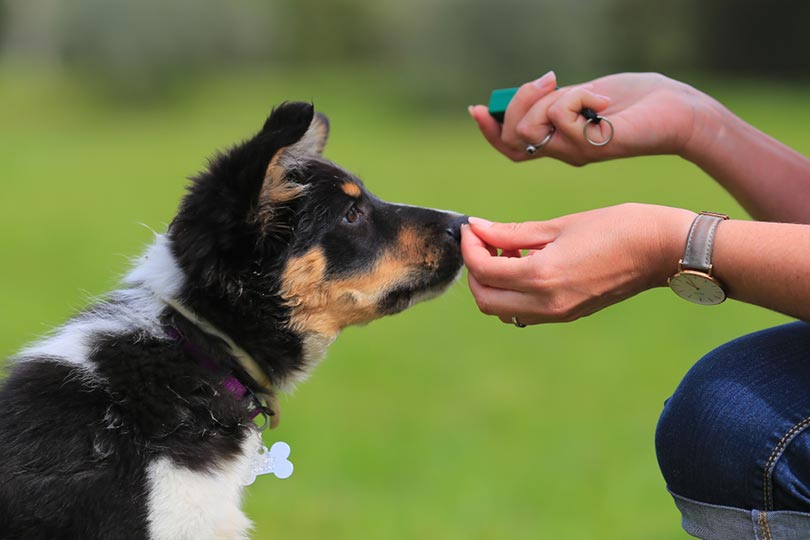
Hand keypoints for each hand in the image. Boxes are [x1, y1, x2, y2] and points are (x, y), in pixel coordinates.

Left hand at [461, 204, 695, 324]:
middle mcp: (546, 304)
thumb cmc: (618, 227)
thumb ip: (513, 232)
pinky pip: (523, 312)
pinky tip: (525, 264)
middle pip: (485, 299)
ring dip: (492, 283)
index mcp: (543, 277)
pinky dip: (512, 292)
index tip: (472, 227)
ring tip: (507, 251)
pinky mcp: (567, 315)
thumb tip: (478, 228)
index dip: (470, 247)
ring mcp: (558, 314)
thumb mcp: (560, 225)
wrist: (663, 250)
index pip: (483, 271)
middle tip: (484, 241)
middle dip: (475, 270)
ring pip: (502, 310)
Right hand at [469, 72, 709, 165]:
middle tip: (550, 81)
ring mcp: (576, 152)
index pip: (509, 146)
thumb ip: (555, 100)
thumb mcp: (584, 95)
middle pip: (513, 136)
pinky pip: (561, 116)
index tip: (477, 108)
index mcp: (557, 141)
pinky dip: (579, 96)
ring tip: (582, 92)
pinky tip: (604, 101)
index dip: (489, 130)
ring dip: (549, 100)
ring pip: (530, 128)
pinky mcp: (591, 146)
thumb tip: (529, 92)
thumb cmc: (635, 102)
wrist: (677, 112)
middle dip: (519, 101)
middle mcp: (562, 152)